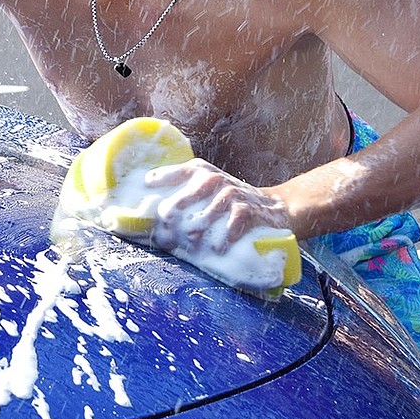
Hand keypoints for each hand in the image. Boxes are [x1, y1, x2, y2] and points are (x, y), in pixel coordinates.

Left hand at [145, 159, 292, 253]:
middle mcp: (217, 179)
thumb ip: (183, 199)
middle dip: (177, 209)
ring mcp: (234, 193)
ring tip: (189, 240)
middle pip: (194, 190)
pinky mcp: (250, 210)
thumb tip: (155, 219)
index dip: (164, 177)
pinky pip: (237, 220)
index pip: (181, 171)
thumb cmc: (229, 203)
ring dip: (199, 226)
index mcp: (202, 172)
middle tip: (165, 227)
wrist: (272, 208)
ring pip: (213, 208)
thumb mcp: (207, 193)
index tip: (147, 185)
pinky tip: (217, 247)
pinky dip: (226, 234)